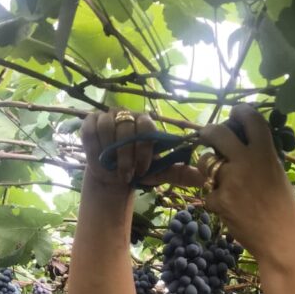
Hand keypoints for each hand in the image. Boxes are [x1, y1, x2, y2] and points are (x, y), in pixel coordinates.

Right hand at [81, 109, 202, 191]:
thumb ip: (181, 174)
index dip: (143, 150)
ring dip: (109, 152)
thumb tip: (204, 177)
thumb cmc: (139, 171)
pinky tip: (99, 158)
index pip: (146, 127)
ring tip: (112, 168)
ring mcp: (108, 117)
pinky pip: (90, 130)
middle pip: (126, 127)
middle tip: (127, 174)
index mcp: (146, 123)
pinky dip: (94, 147)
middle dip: (125, 156)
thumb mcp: (161, 174)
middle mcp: (127, 116)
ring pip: (106, 126)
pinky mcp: (90, 122)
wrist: (115, 177)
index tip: (142, 170)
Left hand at [197, 105, 294, 255]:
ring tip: (216, 177)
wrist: (279, 241)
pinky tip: (227, 207)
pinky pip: (208, 192)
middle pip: (217, 133)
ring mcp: (230, 181)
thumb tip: (248, 143)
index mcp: (265, 154)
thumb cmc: (284, 211)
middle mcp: (246, 163)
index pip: (251, 119)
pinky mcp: (218, 200)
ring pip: (205, 162)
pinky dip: (214, 199)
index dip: (241, 111)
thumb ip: (263, 158)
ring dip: (207, 167)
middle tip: (207, 134)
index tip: (236, 112)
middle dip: (209, 131)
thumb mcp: (278, 176)